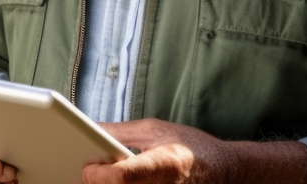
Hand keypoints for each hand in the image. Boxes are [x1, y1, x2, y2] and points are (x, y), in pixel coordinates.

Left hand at [81, 119, 306, 183]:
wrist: (223, 172)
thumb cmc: (191, 148)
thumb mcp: (156, 129)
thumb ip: (120, 132)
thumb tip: (88, 127)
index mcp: (164, 164)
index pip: (125, 176)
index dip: (100, 175)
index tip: (86, 167)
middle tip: (83, 172)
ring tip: (97, 175)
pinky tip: (109, 181)